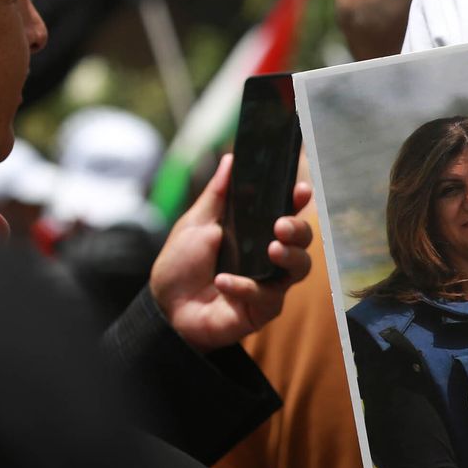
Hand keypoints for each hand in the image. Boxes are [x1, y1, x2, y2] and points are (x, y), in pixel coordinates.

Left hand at [150, 154, 313, 352]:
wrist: (164, 308)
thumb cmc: (181, 265)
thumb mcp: (195, 224)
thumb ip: (217, 195)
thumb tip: (230, 159)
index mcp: (256, 232)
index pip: (287, 211)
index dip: (298, 200)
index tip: (300, 189)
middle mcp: (269, 256)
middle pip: (303, 240)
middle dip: (299, 228)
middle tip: (281, 224)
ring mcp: (270, 283)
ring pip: (300, 268)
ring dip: (290, 256)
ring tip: (273, 249)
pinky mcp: (262, 309)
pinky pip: (267, 297)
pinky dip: (245, 287)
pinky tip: (223, 282)